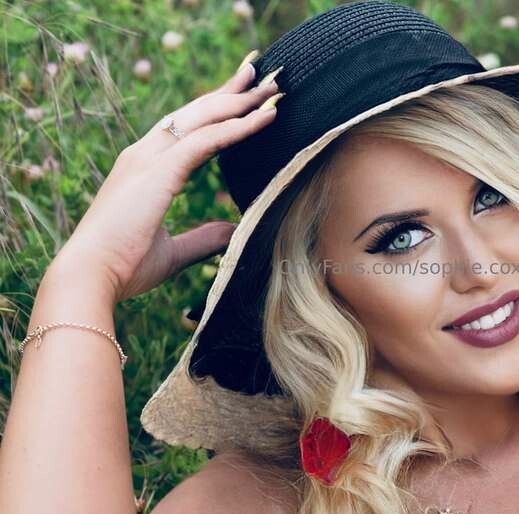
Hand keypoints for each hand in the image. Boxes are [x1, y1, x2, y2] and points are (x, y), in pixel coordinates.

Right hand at [53, 56, 281, 303]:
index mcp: (144, 169)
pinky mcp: (158, 170)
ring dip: (240, 101)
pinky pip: (207, 140)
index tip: (243, 97)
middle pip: (194, 112)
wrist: (90, 277)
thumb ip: (202, 239)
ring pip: (202, 117)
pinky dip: (237, 126)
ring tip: (272, 87)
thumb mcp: (173, 252)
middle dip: (229, 92)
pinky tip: (264, 118)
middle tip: (261, 75)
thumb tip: (232, 233)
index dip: (215, 111)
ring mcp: (148, 158)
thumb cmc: (123, 267)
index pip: (185, 129)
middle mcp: (144, 155)